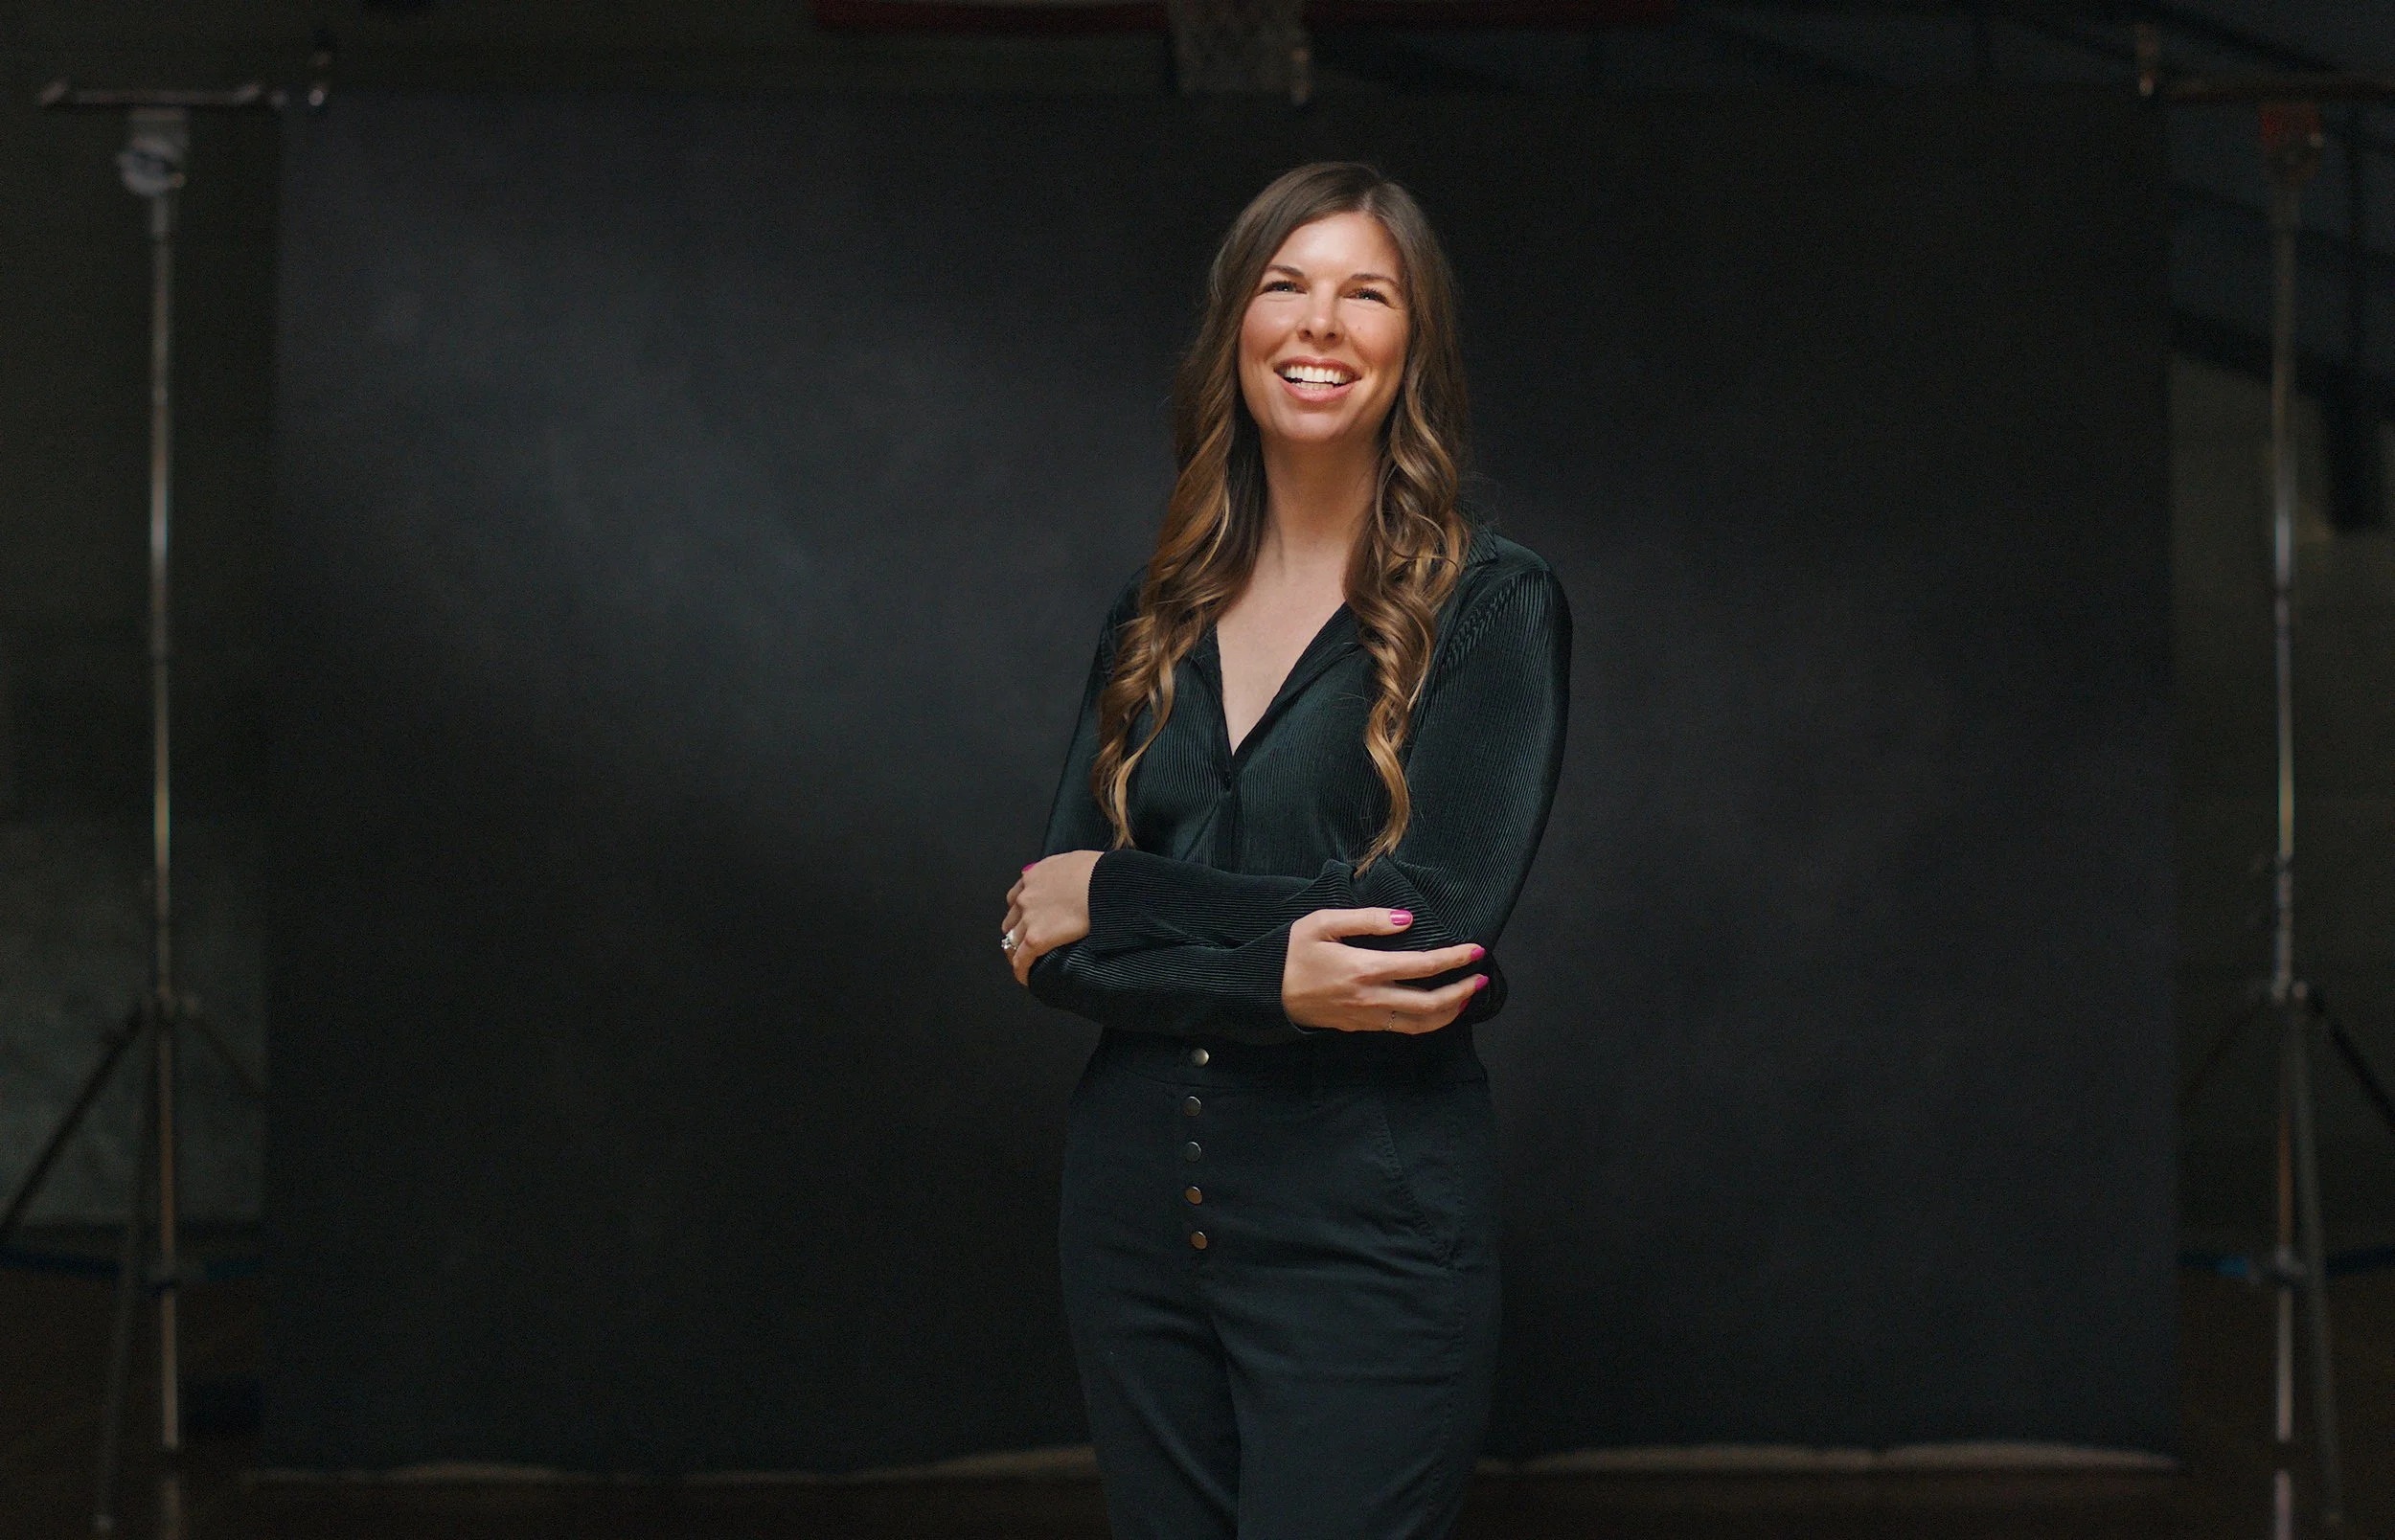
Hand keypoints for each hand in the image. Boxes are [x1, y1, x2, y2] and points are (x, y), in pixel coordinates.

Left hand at [1004, 850, 1100, 985]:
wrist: (1103, 884)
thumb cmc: (1097, 871)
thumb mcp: (1074, 860)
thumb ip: (1062, 869)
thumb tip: (1067, 874)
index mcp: (1034, 876)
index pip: (1017, 897)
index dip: (1021, 911)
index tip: (1027, 919)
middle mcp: (1025, 897)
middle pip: (1011, 920)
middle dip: (1016, 931)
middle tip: (1026, 943)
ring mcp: (1028, 918)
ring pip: (1012, 941)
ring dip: (1017, 952)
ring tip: (1027, 963)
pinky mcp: (1036, 938)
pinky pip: (1021, 959)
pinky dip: (1022, 970)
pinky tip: (1027, 978)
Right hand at [1281, 908, 1486, 1033]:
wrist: (1265, 992)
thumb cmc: (1291, 953)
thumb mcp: (1323, 923)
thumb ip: (1367, 919)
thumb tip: (1407, 919)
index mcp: (1364, 969)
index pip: (1422, 966)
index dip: (1454, 959)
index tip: (1476, 950)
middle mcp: (1371, 998)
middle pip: (1429, 1003)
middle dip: (1461, 992)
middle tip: (1481, 978)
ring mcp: (1366, 1017)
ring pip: (1419, 1024)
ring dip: (1448, 1013)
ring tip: (1466, 997)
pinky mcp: (1360, 1027)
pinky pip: (1401, 1029)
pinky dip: (1426, 1022)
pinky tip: (1436, 1010)